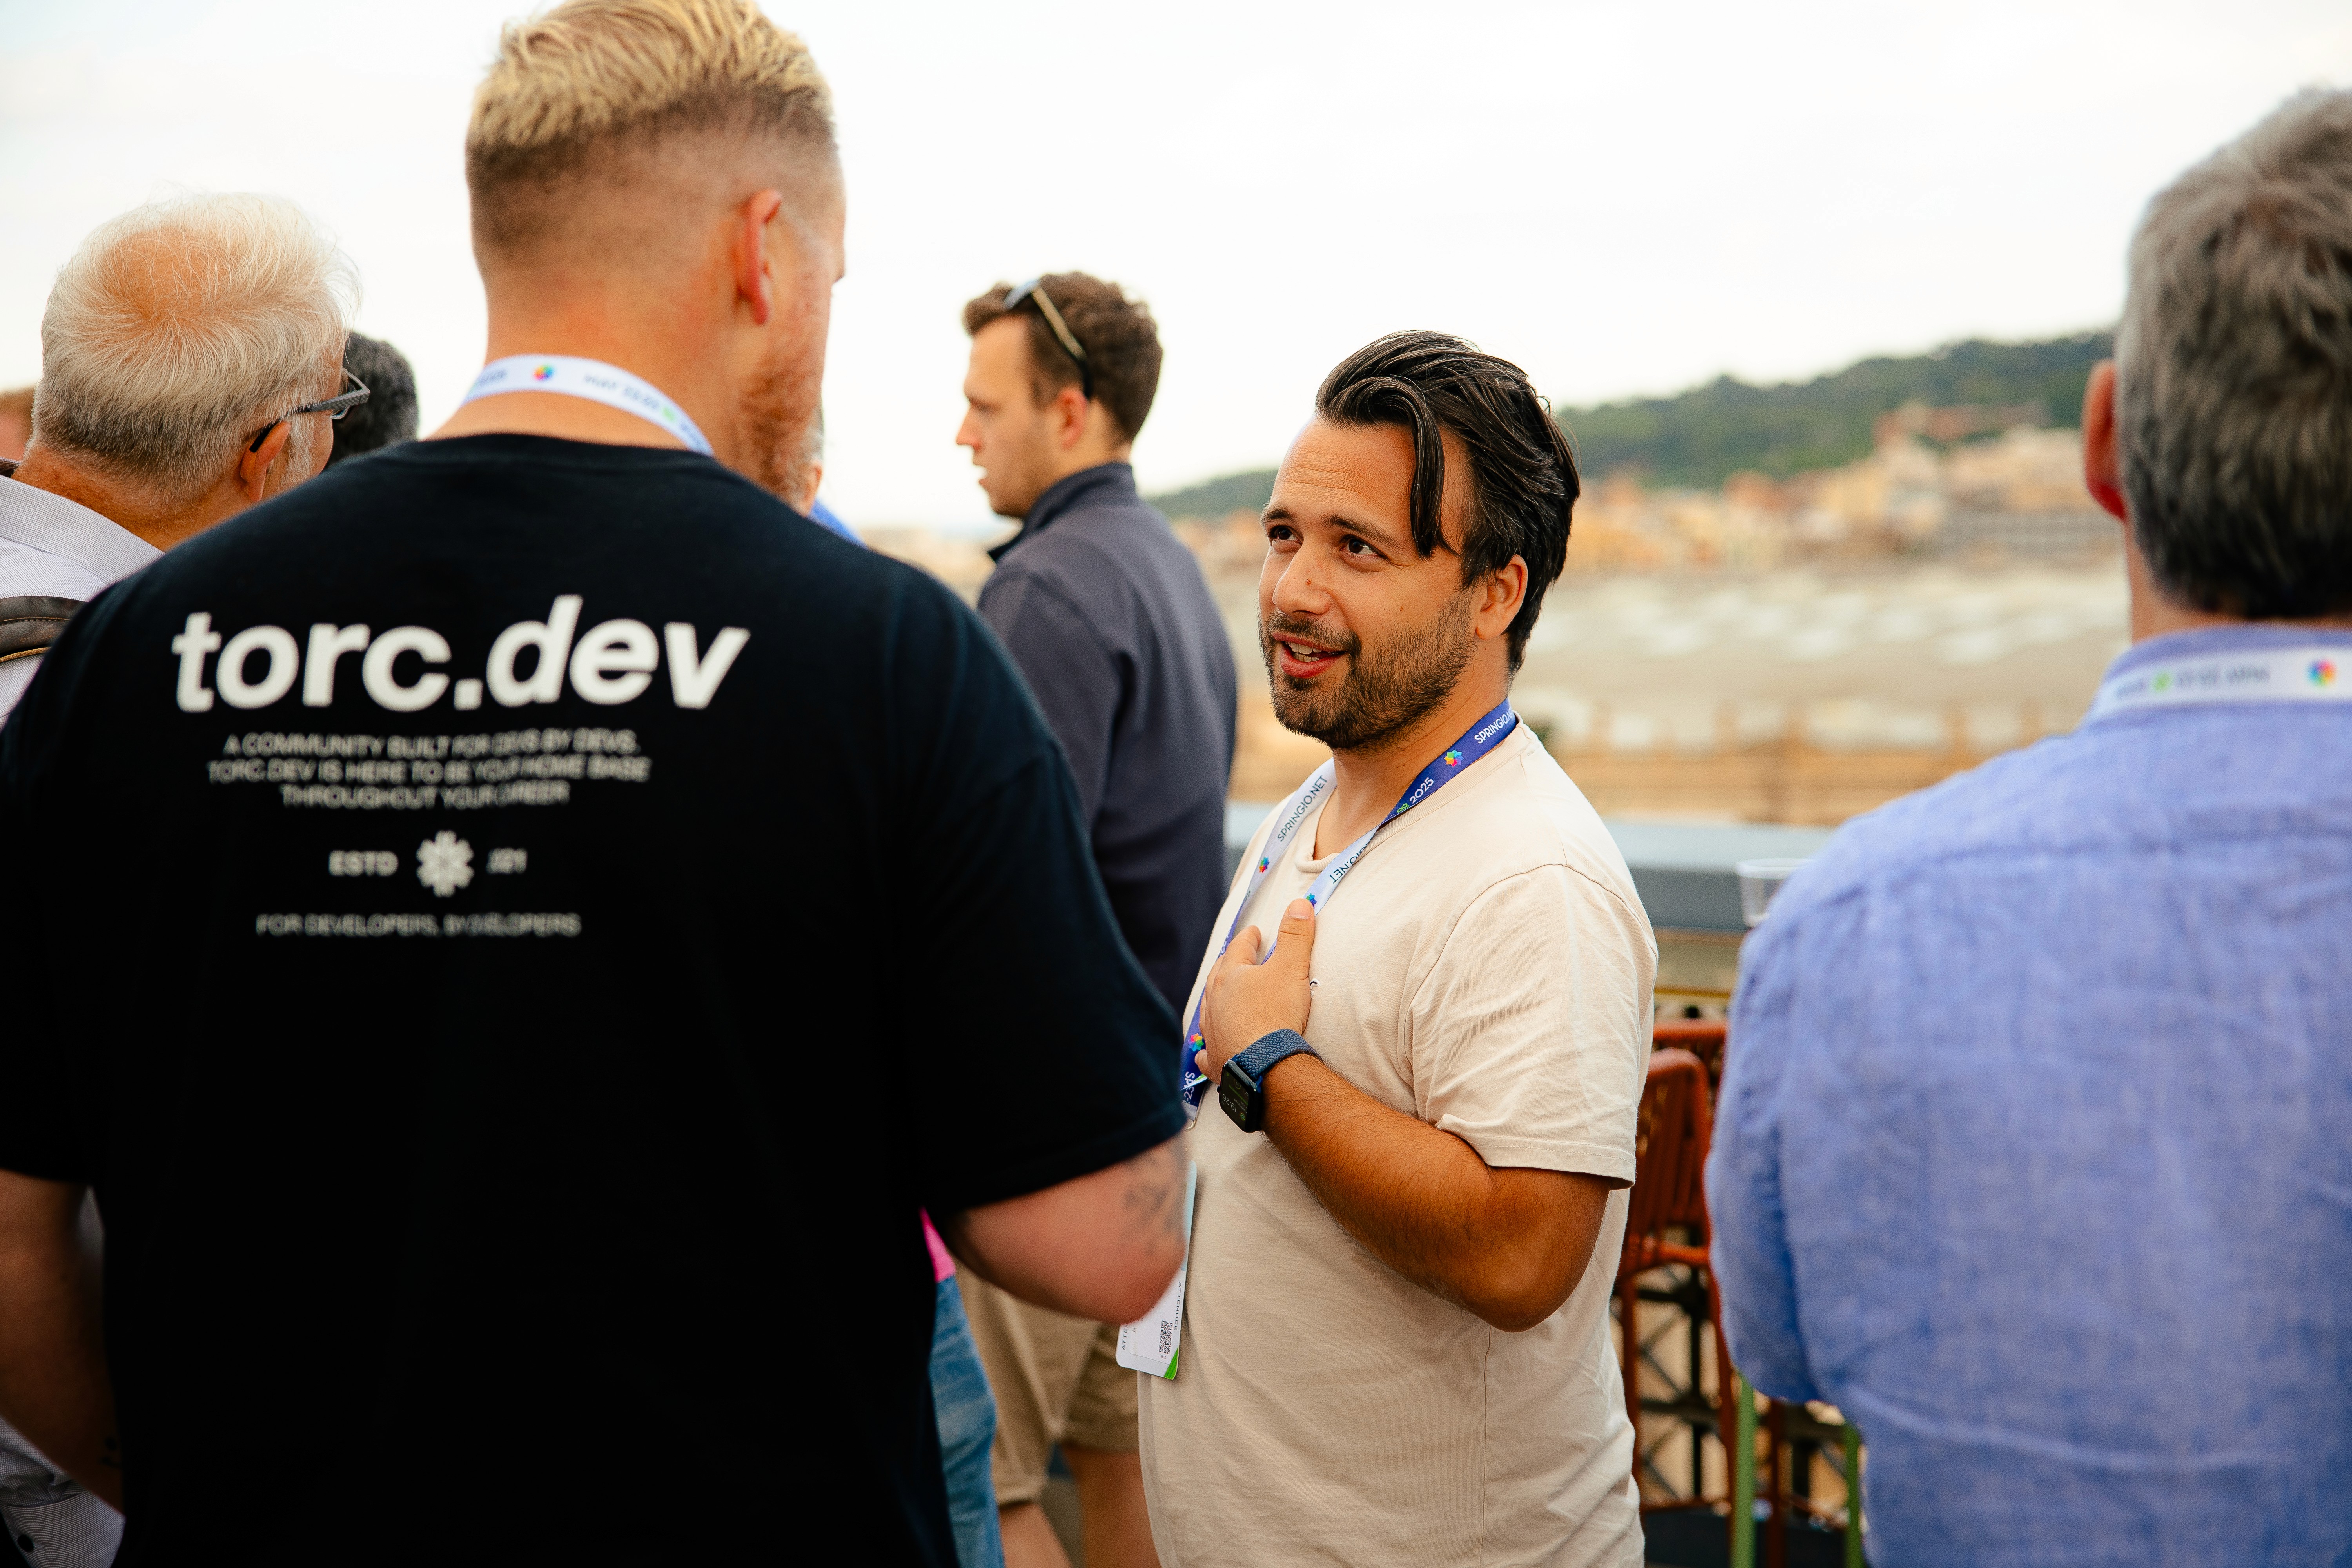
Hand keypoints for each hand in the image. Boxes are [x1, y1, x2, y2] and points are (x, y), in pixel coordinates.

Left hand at [1196, 898, 1316, 1084]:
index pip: (1239, 948)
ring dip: (1216, 1001)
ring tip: (1222, 996)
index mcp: (1230, 976)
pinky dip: (1208, 1048)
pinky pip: (1207, 1052)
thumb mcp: (1291, 968)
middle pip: (1219, 976)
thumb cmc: (1275, 1015)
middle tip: (1235, 959)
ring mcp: (1212, 1031)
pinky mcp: (1217, 1059)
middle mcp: (1214, 1002)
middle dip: (1228, 965)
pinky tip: (1207, 1051)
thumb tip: (1299, 905)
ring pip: (1209, 1010)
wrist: (1265, 1065)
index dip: (1248, 938)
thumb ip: (1295, 936)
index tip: (1254, 932)